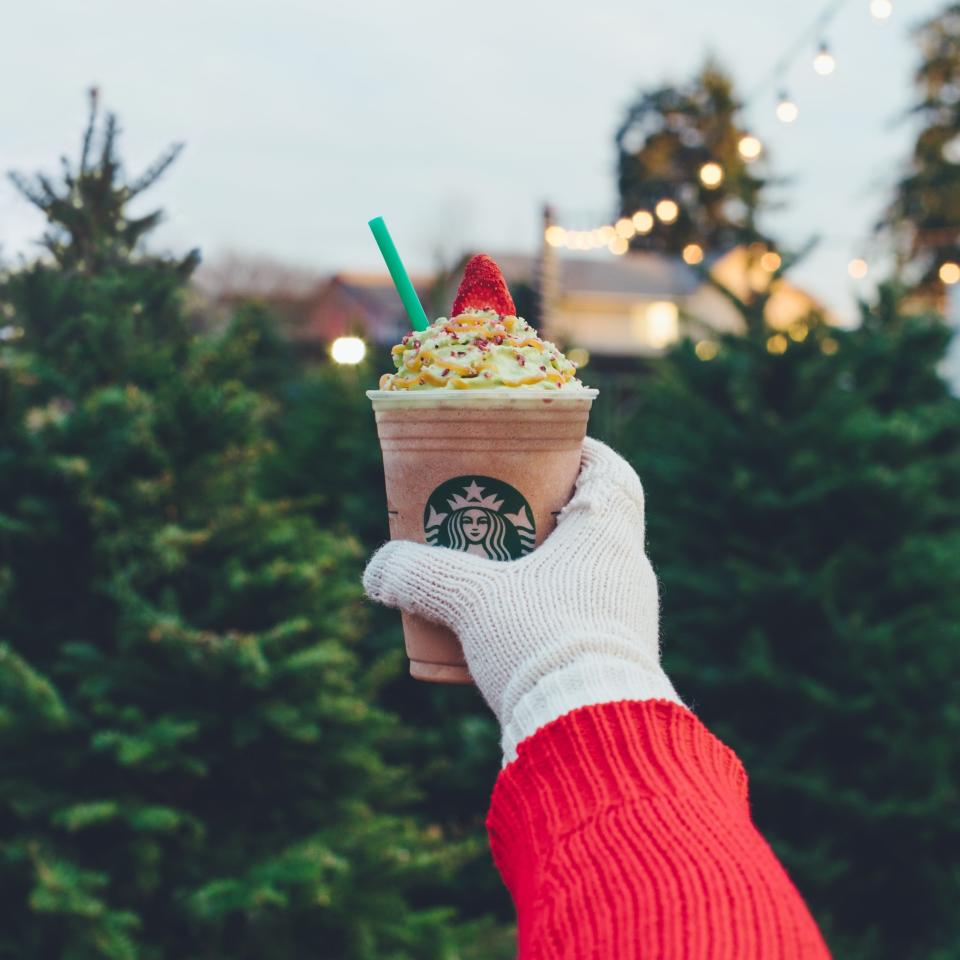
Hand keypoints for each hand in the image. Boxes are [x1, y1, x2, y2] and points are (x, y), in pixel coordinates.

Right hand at [362, 437, 681, 761]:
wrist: (592, 735)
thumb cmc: (541, 641)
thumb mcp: (470, 599)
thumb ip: (419, 575)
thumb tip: (377, 570)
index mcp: (609, 534)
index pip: (610, 472)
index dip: (577, 455)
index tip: (539, 456)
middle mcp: (629, 569)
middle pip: (591, 521)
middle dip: (543, 514)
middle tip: (498, 514)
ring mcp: (629, 618)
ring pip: (586, 572)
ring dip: (544, 568)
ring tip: (494, 575)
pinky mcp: (619, 661)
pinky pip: (584, 617)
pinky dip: (549, 612)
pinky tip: (511, 631)